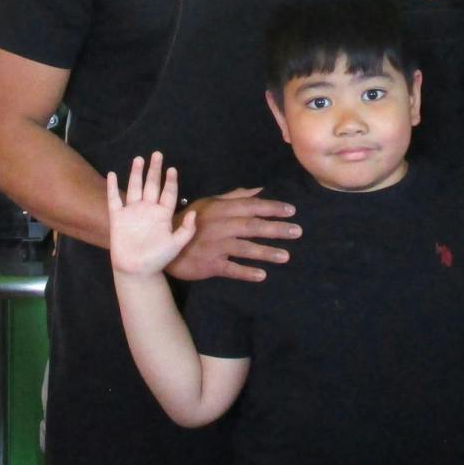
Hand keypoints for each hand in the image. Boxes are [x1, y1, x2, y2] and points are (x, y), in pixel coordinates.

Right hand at [105, 152, 196, 276]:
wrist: (137, 270)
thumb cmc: (158, 258)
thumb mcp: (176, 245)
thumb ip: (186, 230)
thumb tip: (193, 213)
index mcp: (162, 214)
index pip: (168, 193)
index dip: (170, 181)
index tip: (172, 169)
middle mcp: (148, 209)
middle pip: (152, 185)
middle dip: (154, 170)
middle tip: (157, 154)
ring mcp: (132, 212)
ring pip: (135, 188)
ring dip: (136, 173)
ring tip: (139, 159)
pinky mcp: (118, 218)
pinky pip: (114, 199)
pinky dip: (113, 187)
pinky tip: (113, 174)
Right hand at [163, 187, 301, 281]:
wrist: (166, 244)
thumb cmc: (191, 221)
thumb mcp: (209, 203)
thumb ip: (235, 197)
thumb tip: (259, 190)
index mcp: (221, 209)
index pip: (251, 206)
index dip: (272, 208)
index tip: (291, 211)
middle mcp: (221, 226)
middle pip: (252, 227)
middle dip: (276, 229)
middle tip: (297, 232)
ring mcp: (216, 246)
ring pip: (245, 249)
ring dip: (267, 252)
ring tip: (286, 256)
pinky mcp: (210, 264)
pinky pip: (232, 269)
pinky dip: (247, 272)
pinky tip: (262, 275)